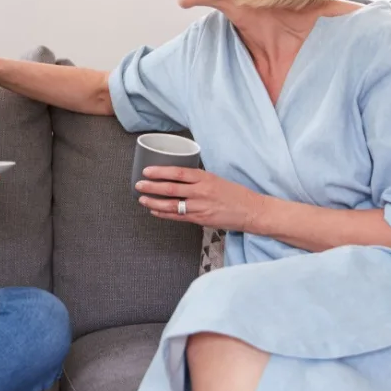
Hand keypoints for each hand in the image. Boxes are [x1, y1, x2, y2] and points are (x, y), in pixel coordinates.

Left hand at [135, 166, 259, 231]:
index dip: (160, 171)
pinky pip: (178, 217)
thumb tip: (177, 177)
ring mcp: (200, 207)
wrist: (251, 211)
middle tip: (139, 184)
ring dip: (154, 201)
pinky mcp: (200, 219)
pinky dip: (164, 213)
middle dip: (152, 187)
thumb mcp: (216, 179)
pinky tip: (155, 210)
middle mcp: (201, 191)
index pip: (178, 172)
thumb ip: (198, 179)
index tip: (147, 171)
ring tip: (142, 199)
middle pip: (171, 188)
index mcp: (205, 178)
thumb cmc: (235, 193)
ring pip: (172, 204)